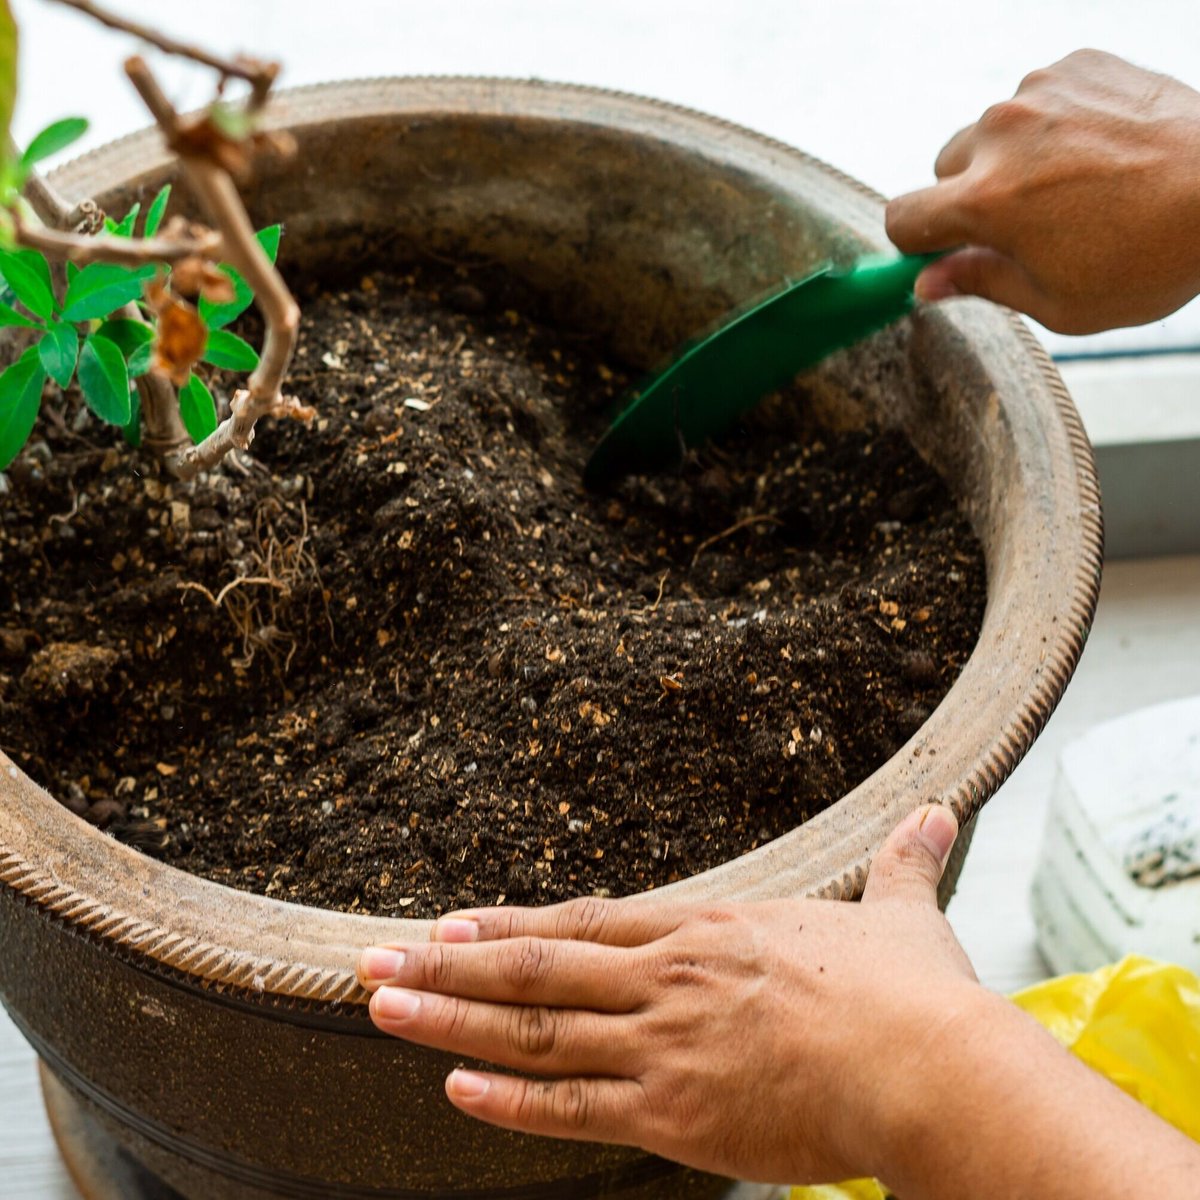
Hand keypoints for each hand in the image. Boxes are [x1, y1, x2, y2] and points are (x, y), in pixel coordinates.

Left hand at [358, 805, 974, 1185]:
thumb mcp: (901, 916)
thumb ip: (904, 862)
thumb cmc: (913, 996)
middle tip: (370, 960)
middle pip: (534, 968)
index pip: (585, 921)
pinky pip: (573, 1107)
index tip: (452, 922)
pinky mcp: (675, 1116)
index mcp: (706, 929)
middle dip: (447, 965)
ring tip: (382, 1010)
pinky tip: (453, 1092)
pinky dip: (508, 1101)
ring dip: (450, 1021)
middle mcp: (667, 978)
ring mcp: (662, 1046)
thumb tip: (941, 814)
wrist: (930, 1068)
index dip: (512, 923)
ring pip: (533, 1031)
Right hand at [887, 50, 1199, 332]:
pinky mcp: (1078, 63)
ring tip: (1072, 185)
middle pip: (944, 169)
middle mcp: (1002, 134)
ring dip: (1012, 157)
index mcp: (987, 201)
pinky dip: (1053, 123)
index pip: (902, 217)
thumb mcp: (1058, 302)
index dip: (916, 243)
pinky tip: (1096, 151)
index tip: (940, 253)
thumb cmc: (1150, 258)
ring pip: (991, 131)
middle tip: (1023, 225)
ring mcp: (1041, 91)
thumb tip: (929, 283)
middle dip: (968, 196)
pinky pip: (1038, 98)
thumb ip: (982, 284)